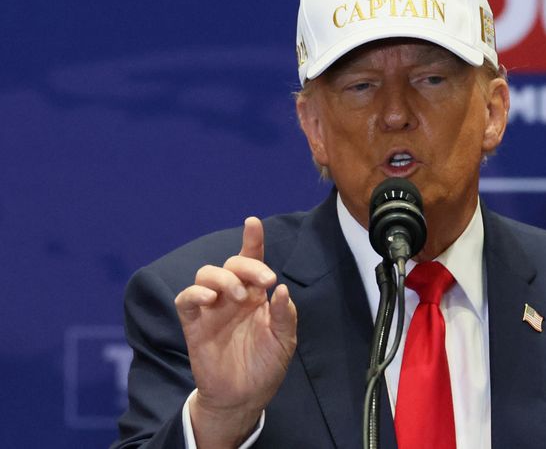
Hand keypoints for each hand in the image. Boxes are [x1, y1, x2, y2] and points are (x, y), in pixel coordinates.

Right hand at [174, 217, 296, 447]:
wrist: (244, 397)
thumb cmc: (266, 365)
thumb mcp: (284, 340)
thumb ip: (284, 314)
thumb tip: (280, 289)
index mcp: (255, 295)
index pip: (252, 261)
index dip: (252, 240)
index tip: (252, 223)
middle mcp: (233, 296)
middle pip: (231, 264)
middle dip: (247, 266)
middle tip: (264, 282)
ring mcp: (212, 308)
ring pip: (206, 274)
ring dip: (223, 278)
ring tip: (239, 297)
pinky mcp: (194, 323)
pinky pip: (186, 299)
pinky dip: (195, 294)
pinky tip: (211, 299)